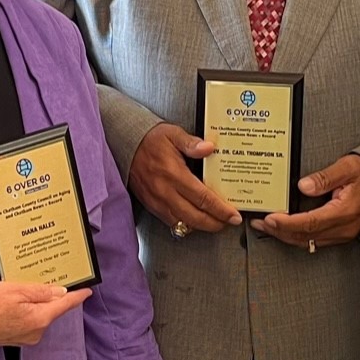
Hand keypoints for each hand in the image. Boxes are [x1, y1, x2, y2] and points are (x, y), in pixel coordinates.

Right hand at [0, 281, 90, 349]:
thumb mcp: (15, 290)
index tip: (87, 290)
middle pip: (45, 306)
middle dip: (34, 291)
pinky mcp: (10, 337)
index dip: (76, 296)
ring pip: (28, 309)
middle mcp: (35, 332)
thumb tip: (58, 291)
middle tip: (21, 279)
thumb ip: (39, 291)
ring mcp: (22, 336)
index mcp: (40, 319)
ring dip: (15, 296)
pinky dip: (5, 305)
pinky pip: (15, 316)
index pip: (64, 304)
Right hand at [126, 123, 240, 234]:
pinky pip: (170, 222)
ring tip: (215, 222)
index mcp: (174, 174)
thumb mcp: (173, 134)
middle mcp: (165, 191)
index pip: (203, 198)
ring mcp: (157, 201)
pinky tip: (195, 220)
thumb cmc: (151, 140)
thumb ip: (192, 142)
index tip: (233, 215)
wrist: (126, 145)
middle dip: (215, 223)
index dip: (220, 210)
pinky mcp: (151, 205)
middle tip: (229, 221)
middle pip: (195, 217)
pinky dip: (185, 224)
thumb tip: (209, 148)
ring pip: (183, 224)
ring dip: (201, 226)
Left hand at [253, 154, 359, 248]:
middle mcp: (343, 228)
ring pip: (308, 242)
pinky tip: (284, 230)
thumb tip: (303, 186)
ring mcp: (342, 234)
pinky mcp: (340, 235)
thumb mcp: (347, 167)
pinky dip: (296, 236)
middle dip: (280, 231)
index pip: (310, 223)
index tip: (270, 219)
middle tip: (260, 222)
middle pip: (305, 236)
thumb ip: (325, 177)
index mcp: (345, 212)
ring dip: (285, 236)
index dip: (287, 223)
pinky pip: (314, 241)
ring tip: (267, 226)